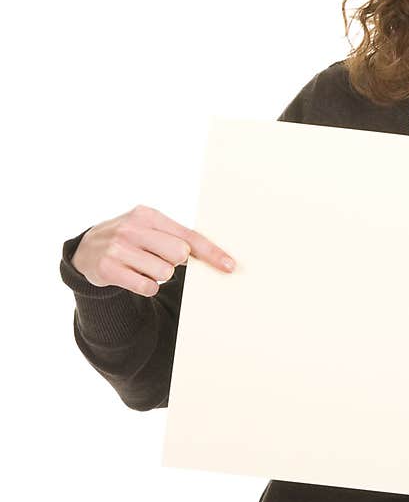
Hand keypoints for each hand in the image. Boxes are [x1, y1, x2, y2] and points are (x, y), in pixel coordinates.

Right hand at [71, 204, 235, 297]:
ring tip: (142, 266)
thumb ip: (177, 239)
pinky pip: (146, 286)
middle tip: (159, 258)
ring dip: (158, 275)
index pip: (189, 236)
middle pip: (179, 254)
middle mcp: (132, 227)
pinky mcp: (107, 268)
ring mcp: (118, 247)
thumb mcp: (150, 230)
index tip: (229, 266)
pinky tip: (133, 277)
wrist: (86, 250)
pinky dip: (145, 286)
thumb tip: (214, 257)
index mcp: (149, 215)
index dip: (211, 252)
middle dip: (175, 262)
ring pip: (163, 272)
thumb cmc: (130, 240)